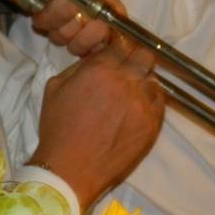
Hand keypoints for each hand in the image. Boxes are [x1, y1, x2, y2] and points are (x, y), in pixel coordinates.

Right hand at [28, 37, 163, 209]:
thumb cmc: (58, 128)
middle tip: (128, 70)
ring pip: (153, 79)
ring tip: (132, 93)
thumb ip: (79, 66)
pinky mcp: (152, 124)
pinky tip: (138, 109)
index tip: (116, 55)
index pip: (121, 44)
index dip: (118, 48)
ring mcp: (142, 103)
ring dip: (143, 82)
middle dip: (135, 59)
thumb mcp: (55, 87)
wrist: (70, 170)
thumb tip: (96, 57)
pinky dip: (150, 101)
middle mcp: (126, 81)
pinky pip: (159, 102)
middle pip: (144, 56)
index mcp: (100, 69)